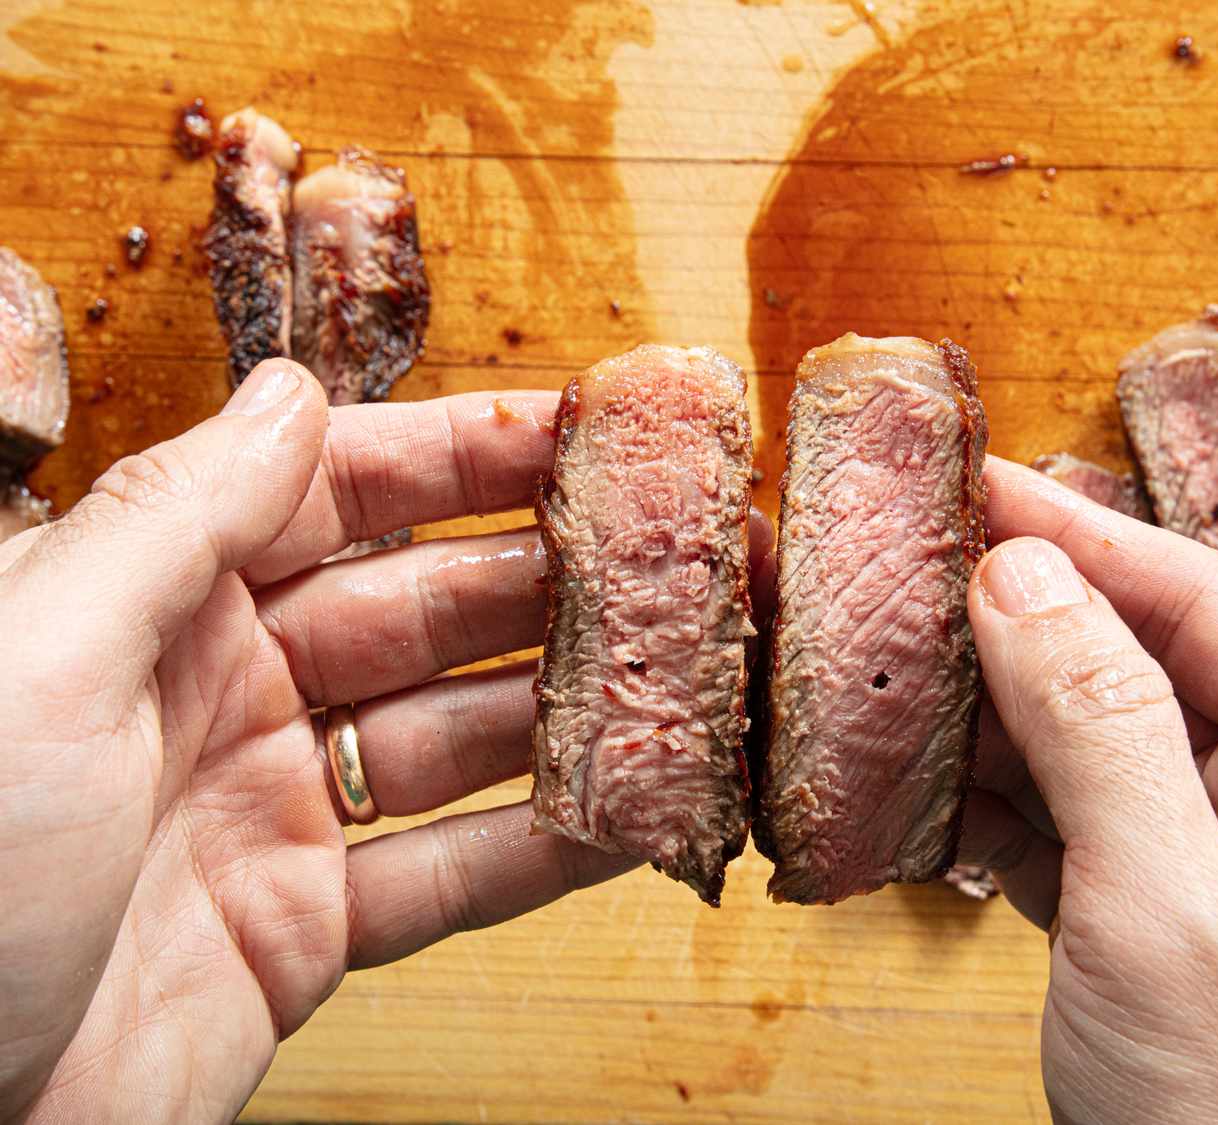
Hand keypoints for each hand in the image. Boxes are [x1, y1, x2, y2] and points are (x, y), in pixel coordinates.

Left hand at [0, 362, 640, 1121]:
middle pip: (421, 608)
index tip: (582, 428)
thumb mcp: (37, 657)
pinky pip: (451, 875)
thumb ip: (173, 518)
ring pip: (457, 737)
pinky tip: (639, 809)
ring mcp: (270, 813)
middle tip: (671, 549)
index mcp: (151, 603)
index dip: (464, 454)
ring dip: (568, 707)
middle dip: (546, 576)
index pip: (337, 492)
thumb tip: (291, 396)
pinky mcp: (304, 931)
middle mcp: (221, 693)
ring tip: (684, 667)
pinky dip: (548, 850)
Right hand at [957, 457, 1217, 1122]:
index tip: (978, 484)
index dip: (1082, 536)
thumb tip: (1020, 578)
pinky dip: (982, 803)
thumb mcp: (1171, 909)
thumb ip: (1099, 728)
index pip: (1206, 603)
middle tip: (906, 571)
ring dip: (984, 716)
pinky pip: (1058, 818)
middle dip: (1017, 627)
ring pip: (1084, 738)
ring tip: (887, 671)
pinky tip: (914, 779)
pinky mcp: (1150, 908)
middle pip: (1138, 661)